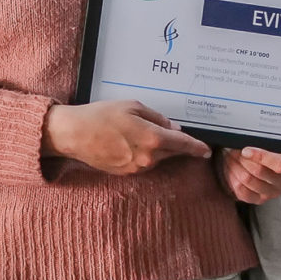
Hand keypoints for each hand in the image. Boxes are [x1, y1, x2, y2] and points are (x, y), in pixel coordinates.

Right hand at [42, 99, 209, 174]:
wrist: (74, 135)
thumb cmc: (101, 116)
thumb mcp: (132, 106)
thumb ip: (157, 117)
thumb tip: (172, 127)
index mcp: (153, 138)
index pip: (183, 144)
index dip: (197, 147)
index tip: (206, 150)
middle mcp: (149, 157)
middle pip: (172, 152)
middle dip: (175, 144)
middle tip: (172, 133)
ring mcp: (137, 168)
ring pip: (158, 158)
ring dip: (158, 148)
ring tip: (141, 133)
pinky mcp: (127, 173)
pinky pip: (144, 163)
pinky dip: (144, 154)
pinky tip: (131, 142)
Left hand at [223, 145, 280, 204]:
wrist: (261, 165)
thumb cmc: (267, 152)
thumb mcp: (272, 145)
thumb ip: (266, 143)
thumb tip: (251, 141)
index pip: (280, 165)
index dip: (261, 156)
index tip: (245, 150)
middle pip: (259, 171)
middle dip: (242, 159)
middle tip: (233, 150)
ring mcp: (272, 193)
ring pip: (247, 179)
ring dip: (235, 166)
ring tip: (230, 157)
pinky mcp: (259, 200)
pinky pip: (241, 190)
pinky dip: (232, 177)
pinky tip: (231, 169)